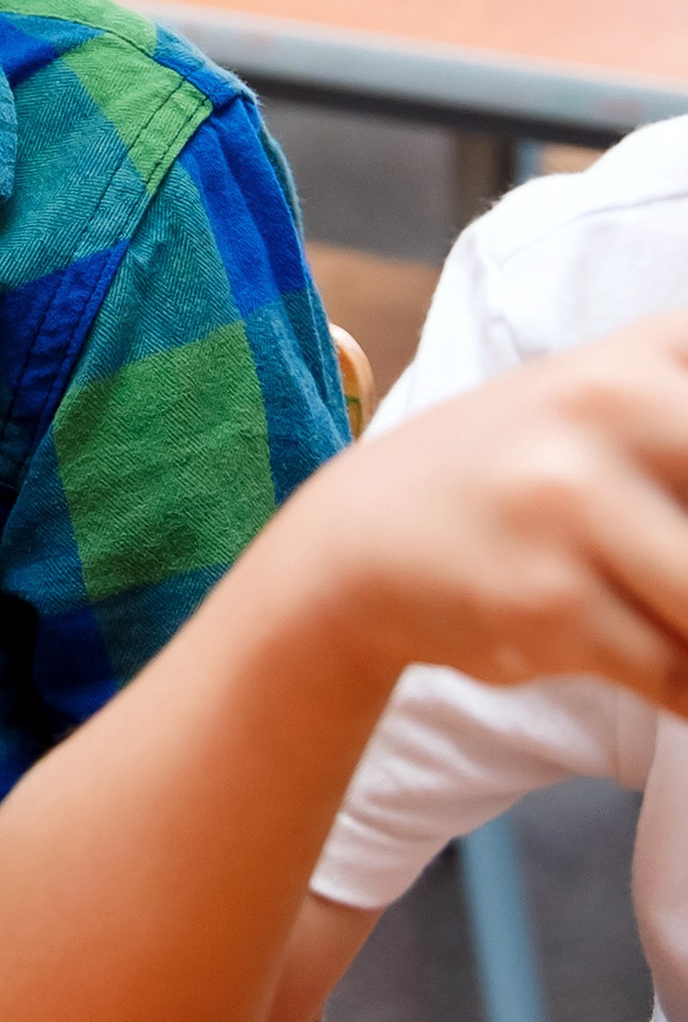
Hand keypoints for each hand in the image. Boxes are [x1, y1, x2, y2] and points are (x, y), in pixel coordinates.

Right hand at [304, 309, 687, 712]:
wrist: (365, 540)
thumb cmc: (537, 478)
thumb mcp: (631, 403)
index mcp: (660, 347)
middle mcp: (615, 403)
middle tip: (681, 588)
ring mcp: (573, 499)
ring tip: (670, 623)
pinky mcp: (549, 601)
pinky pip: (681, 675)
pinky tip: (660, 666)